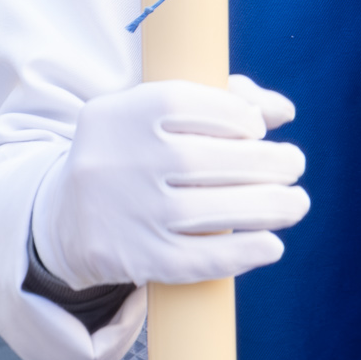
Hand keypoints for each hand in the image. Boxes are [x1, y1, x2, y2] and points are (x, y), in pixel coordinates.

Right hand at [31, 74, 307, 288]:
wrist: (64, 220)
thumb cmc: (134, 157)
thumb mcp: (156, 117)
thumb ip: (224, 100)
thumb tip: (283, 111)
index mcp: (122, 115)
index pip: (193, 105)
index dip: (239, 117)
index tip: (257, 130)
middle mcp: (120, 162)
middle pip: (211, 161)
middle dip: (270, 163)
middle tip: (294, 165)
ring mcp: (127, 213)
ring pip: (213, 211)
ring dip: (272, 208)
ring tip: (296, 203)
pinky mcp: (135, 258)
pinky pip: (200, 259)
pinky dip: (244, 253)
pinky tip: (272, 245)